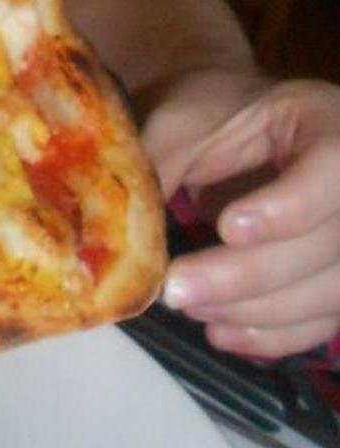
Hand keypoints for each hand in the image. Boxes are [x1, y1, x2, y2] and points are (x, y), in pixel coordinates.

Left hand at [140, 69, 339, 359]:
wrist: (242, 122)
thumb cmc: (215, 112)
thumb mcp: (184, 119)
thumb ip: (162, 164)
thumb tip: (128, 229)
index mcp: (328, 122)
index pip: (332, 169)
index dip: (287, 207)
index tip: (226, 227)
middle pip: (329, 244)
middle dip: (249, 276)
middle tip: (177, 290)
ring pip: (328, 293)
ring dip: (254, 311)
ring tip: (188, 306)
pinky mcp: (339, 278)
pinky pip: (322, 321)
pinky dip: (272, 335)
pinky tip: (221, 333)